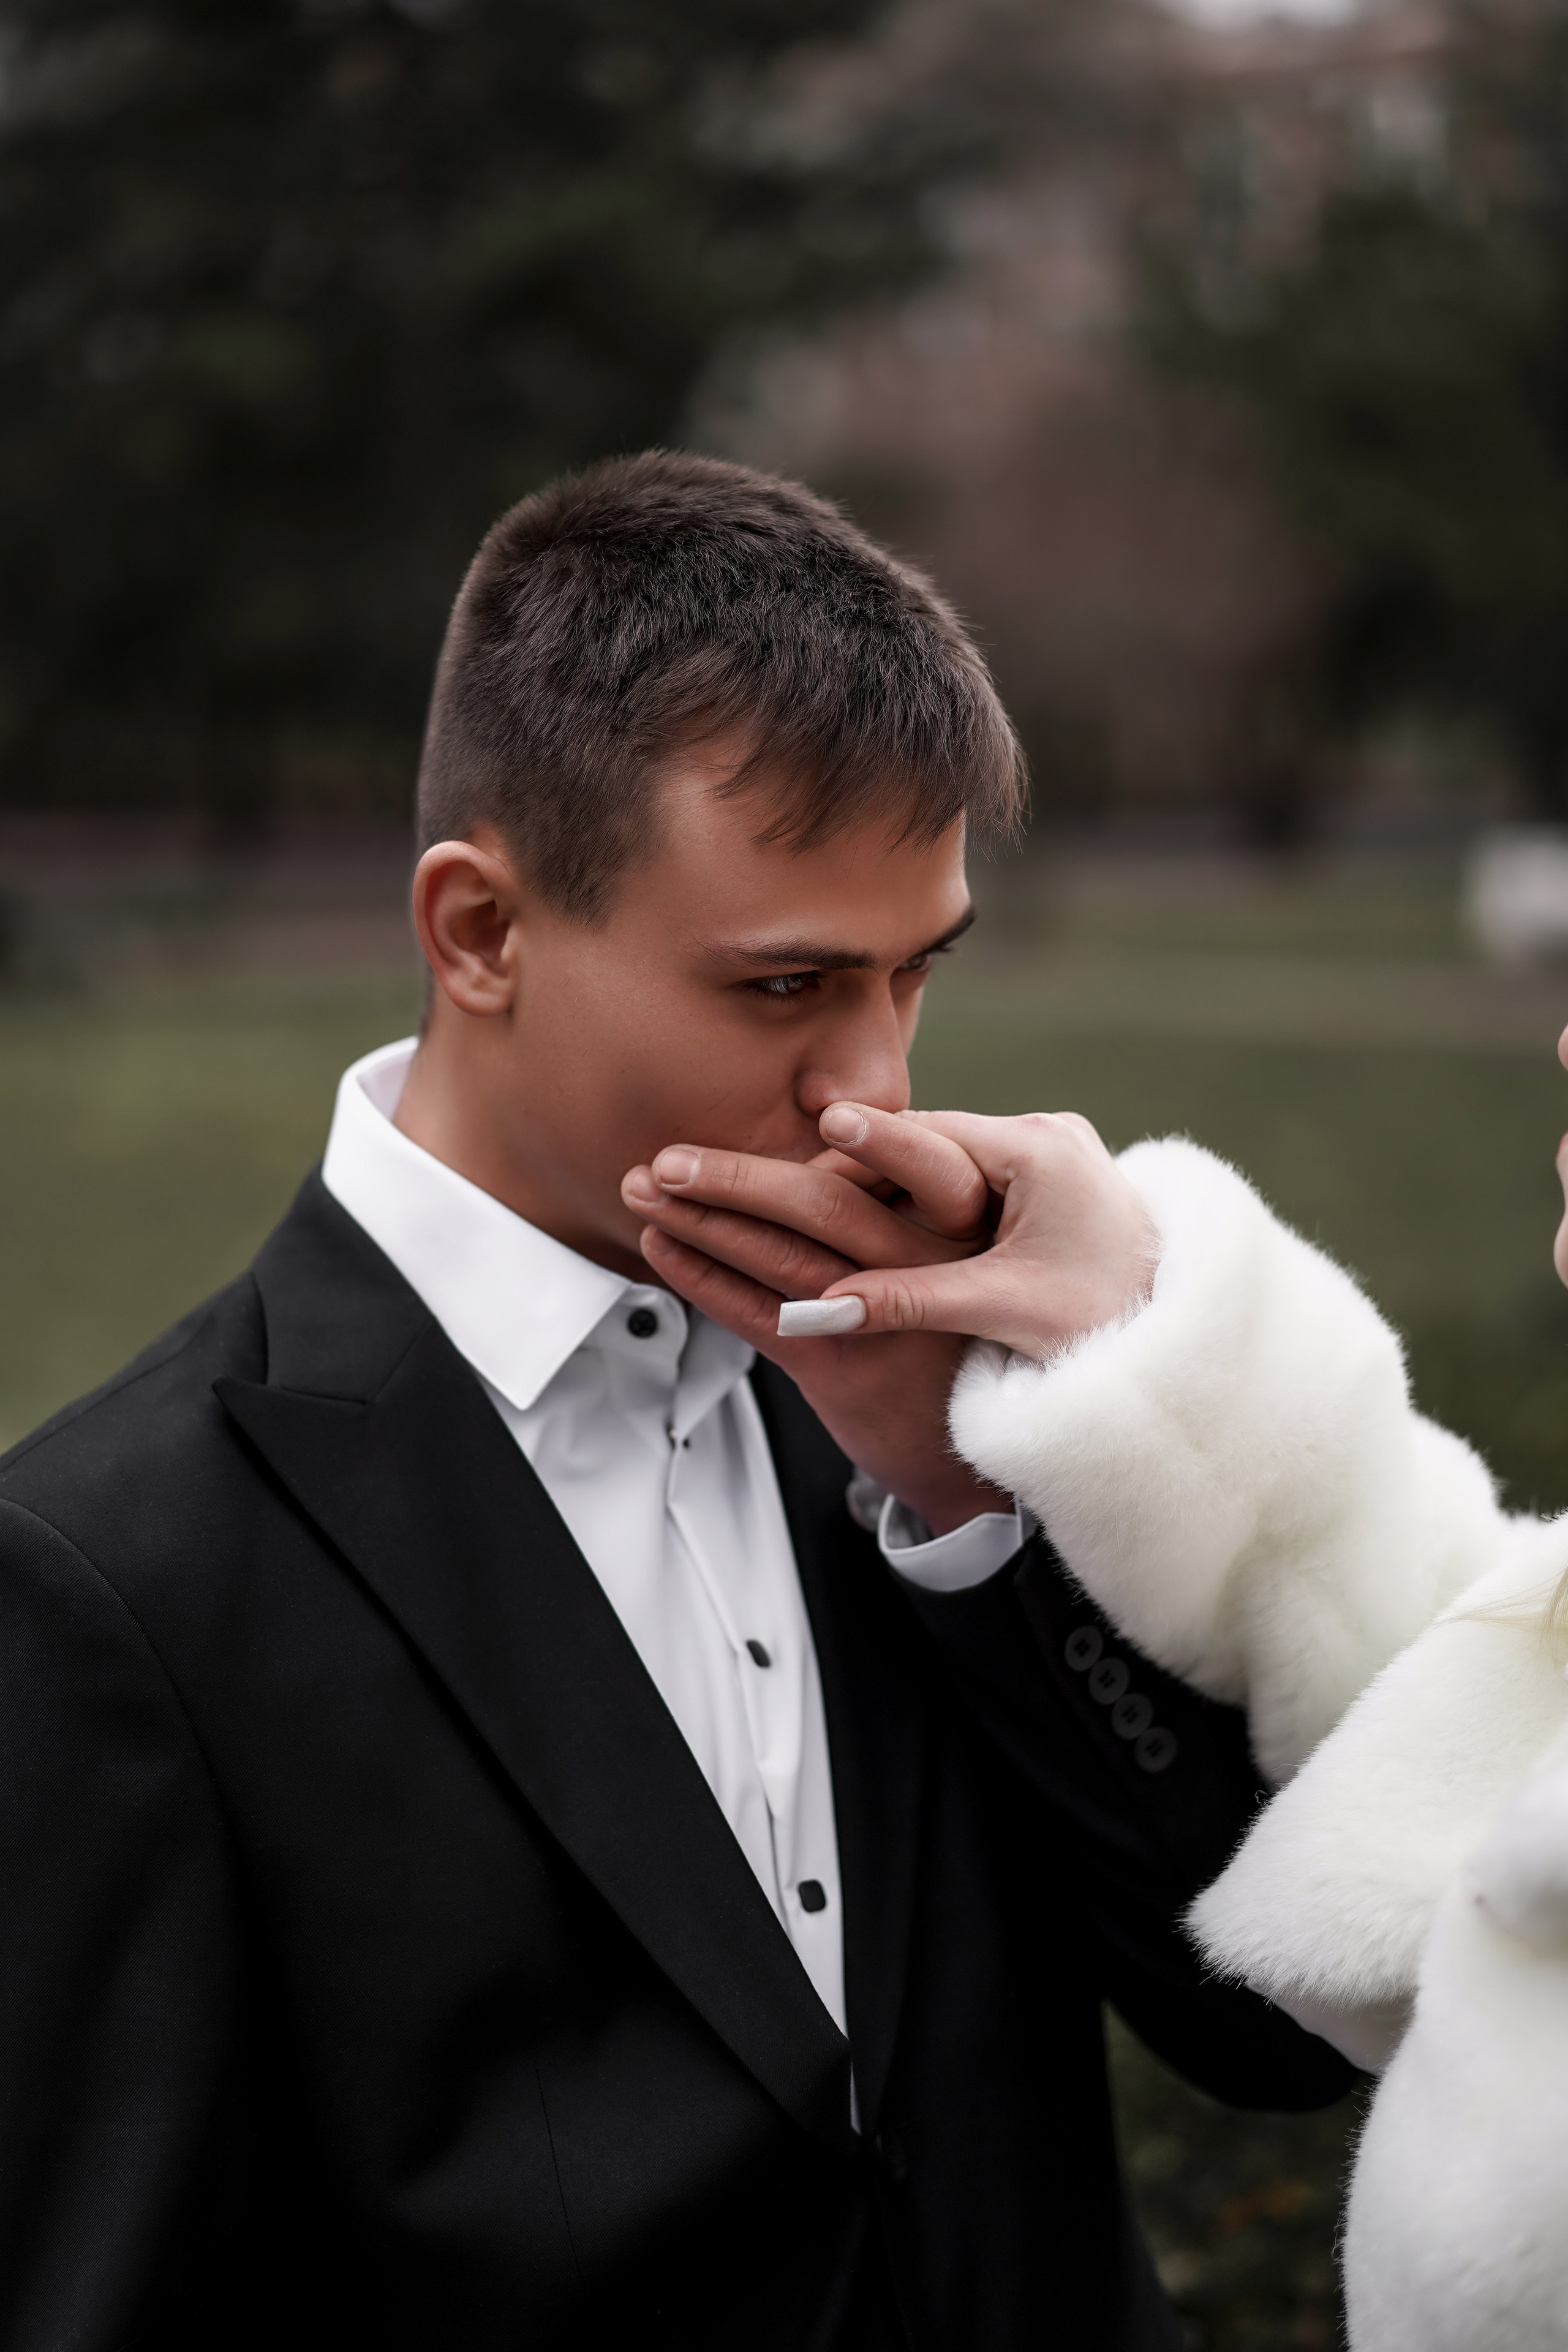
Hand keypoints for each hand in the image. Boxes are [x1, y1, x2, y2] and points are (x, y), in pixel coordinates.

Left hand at [621, 1109, 1006, 1535]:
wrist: (960, 1450)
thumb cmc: (938, 1333)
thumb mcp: (950, 1256)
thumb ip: (897, 1201)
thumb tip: (809, 1137)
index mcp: (958, 1223)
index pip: (894, 1162)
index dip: (834, 1138)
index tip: (784, 1109)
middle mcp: (926, 1267)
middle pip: (821, 1204)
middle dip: (734, 1176)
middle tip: (667, 1158)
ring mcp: (881, 1320)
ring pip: (780, 1254)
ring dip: (701, 1219)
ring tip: (644, 1192)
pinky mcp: (842, 1371)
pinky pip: (758, 1314)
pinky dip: (703, 1277)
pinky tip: (662, 1249)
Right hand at [797, 1108, 1157, 1353]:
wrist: (1178, 1340)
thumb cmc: (1104, 1322)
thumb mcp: (999, 1310)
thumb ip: (906, 1301)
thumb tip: (817, 1313)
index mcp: (1039, 1149)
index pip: (925, 1134)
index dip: (862, 1146)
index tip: (808, 1148)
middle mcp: (1047, 1134)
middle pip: (931, 1140)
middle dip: (868, 1166)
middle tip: (796, 1190)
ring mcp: (1052, 1152)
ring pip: (948, 1157)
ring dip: (896, 1183)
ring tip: (829, 1206)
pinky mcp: (1052, 1177)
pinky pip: (972, 1174)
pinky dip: (929, 1196)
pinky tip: (887, 1220)